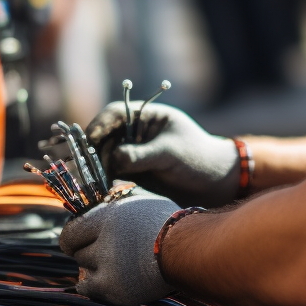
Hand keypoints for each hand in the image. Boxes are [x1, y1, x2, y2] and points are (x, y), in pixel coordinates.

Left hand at [57, 191, 179, 305]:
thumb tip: (109, 187)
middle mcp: (105, 238)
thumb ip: (123, 195)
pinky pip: (88, 289)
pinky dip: (95, 286)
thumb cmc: (172, 225)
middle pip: (76, 251)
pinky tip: (110, 281)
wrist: (192, 253)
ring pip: (84, 269)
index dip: (74, 237)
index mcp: (109, 215)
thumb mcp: (147, 201)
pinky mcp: (114, 287)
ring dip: (95, 269)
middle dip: (88, 252)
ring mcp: (108, 265)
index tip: (81, 241)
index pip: (71, 230)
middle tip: (105, 254)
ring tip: (118, 266)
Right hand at [84, 102, 240, 206]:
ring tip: (97, 184)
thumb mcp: (170, 153)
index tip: (90, 139)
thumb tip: (113, 159)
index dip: (100, 124)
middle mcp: (135, 133)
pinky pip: (112, 175)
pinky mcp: (133, 174)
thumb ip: (141, 155)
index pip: (115, 113)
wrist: (215, 183)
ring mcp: (132, 153)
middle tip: (91, 170)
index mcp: (147, 116)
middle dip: (95, 152)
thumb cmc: (198, 158)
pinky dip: (105, 182)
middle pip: (104, 137)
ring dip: (97, 170)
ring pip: (104, 158)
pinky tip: (103, 192)